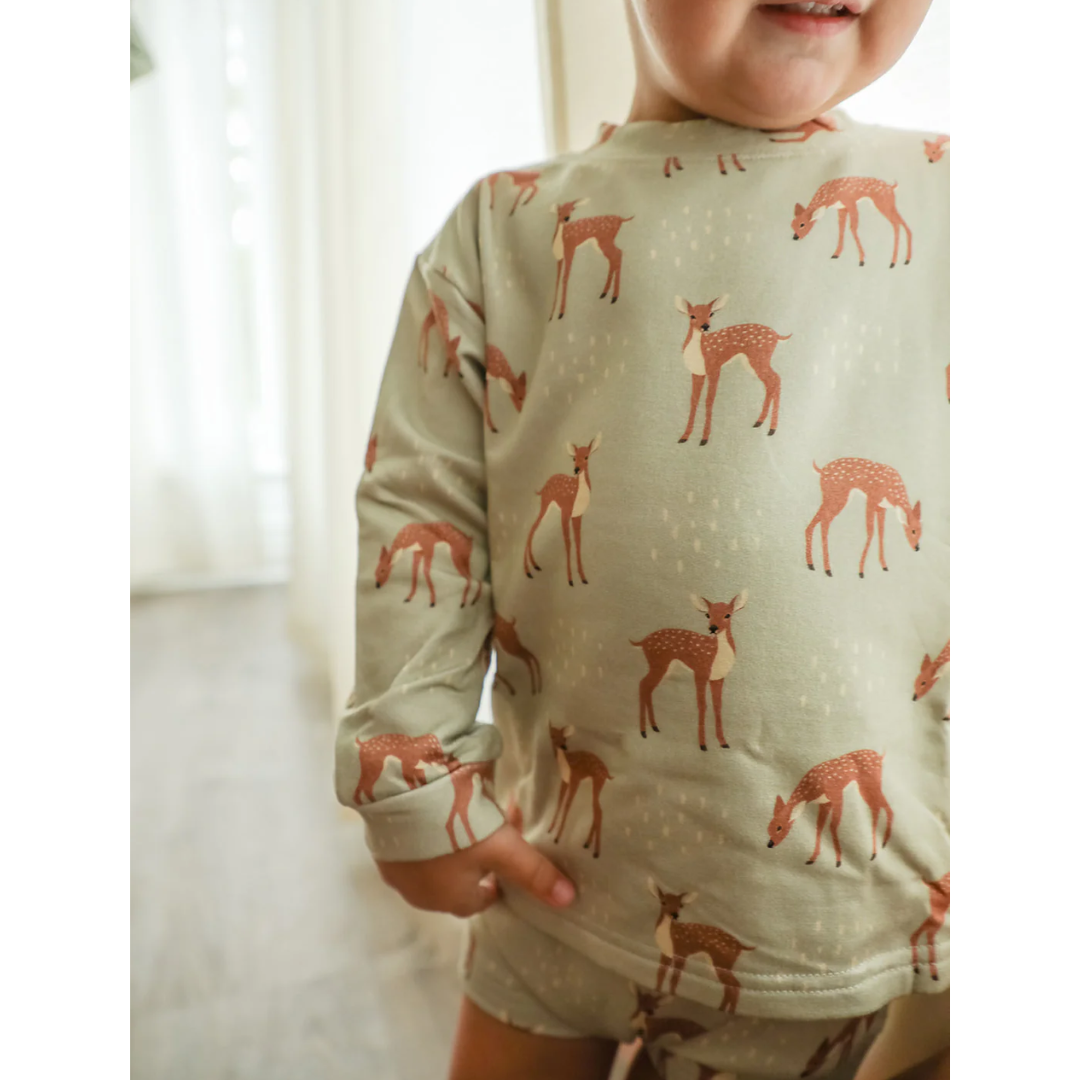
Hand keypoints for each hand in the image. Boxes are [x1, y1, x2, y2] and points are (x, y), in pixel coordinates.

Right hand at [375, 797, 574, 917]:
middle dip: (476, 861)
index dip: (499, 879)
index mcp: (453, 901)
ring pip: (434, 865)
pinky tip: (433, 813)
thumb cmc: (456, 830)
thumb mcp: (502, 848)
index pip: (483, 900)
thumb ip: (533, 872)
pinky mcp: (383, 848)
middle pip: (458, 883)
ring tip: (462, 815)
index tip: (509, 852)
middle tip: (489, 827)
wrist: (400, 801)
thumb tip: (569, 901)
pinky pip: (412, 848)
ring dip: (449, 847)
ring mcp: (399, 873)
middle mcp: (422, 896)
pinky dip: (425, 835)